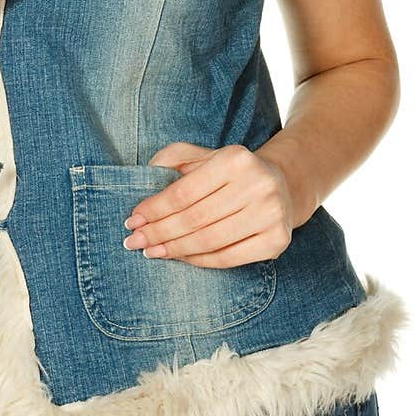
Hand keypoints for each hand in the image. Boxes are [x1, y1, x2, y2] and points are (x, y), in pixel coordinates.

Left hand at [122, 142, 296, 268]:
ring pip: (209, 241)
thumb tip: (145, 177)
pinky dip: (199, 261)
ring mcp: (270, 214)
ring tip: (151, 252)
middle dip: (159, 232)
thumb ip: (172, 158)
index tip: (133, 220)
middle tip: (134, 241)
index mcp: (235, 159)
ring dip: (174, 249)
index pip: (184, 192)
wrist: (282, 186)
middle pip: (195, 218)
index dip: (155, 209)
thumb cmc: (231, 172)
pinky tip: (180, 257)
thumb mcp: (203, 154)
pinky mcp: (277, 241)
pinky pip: (228, 258)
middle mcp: (257, 185)